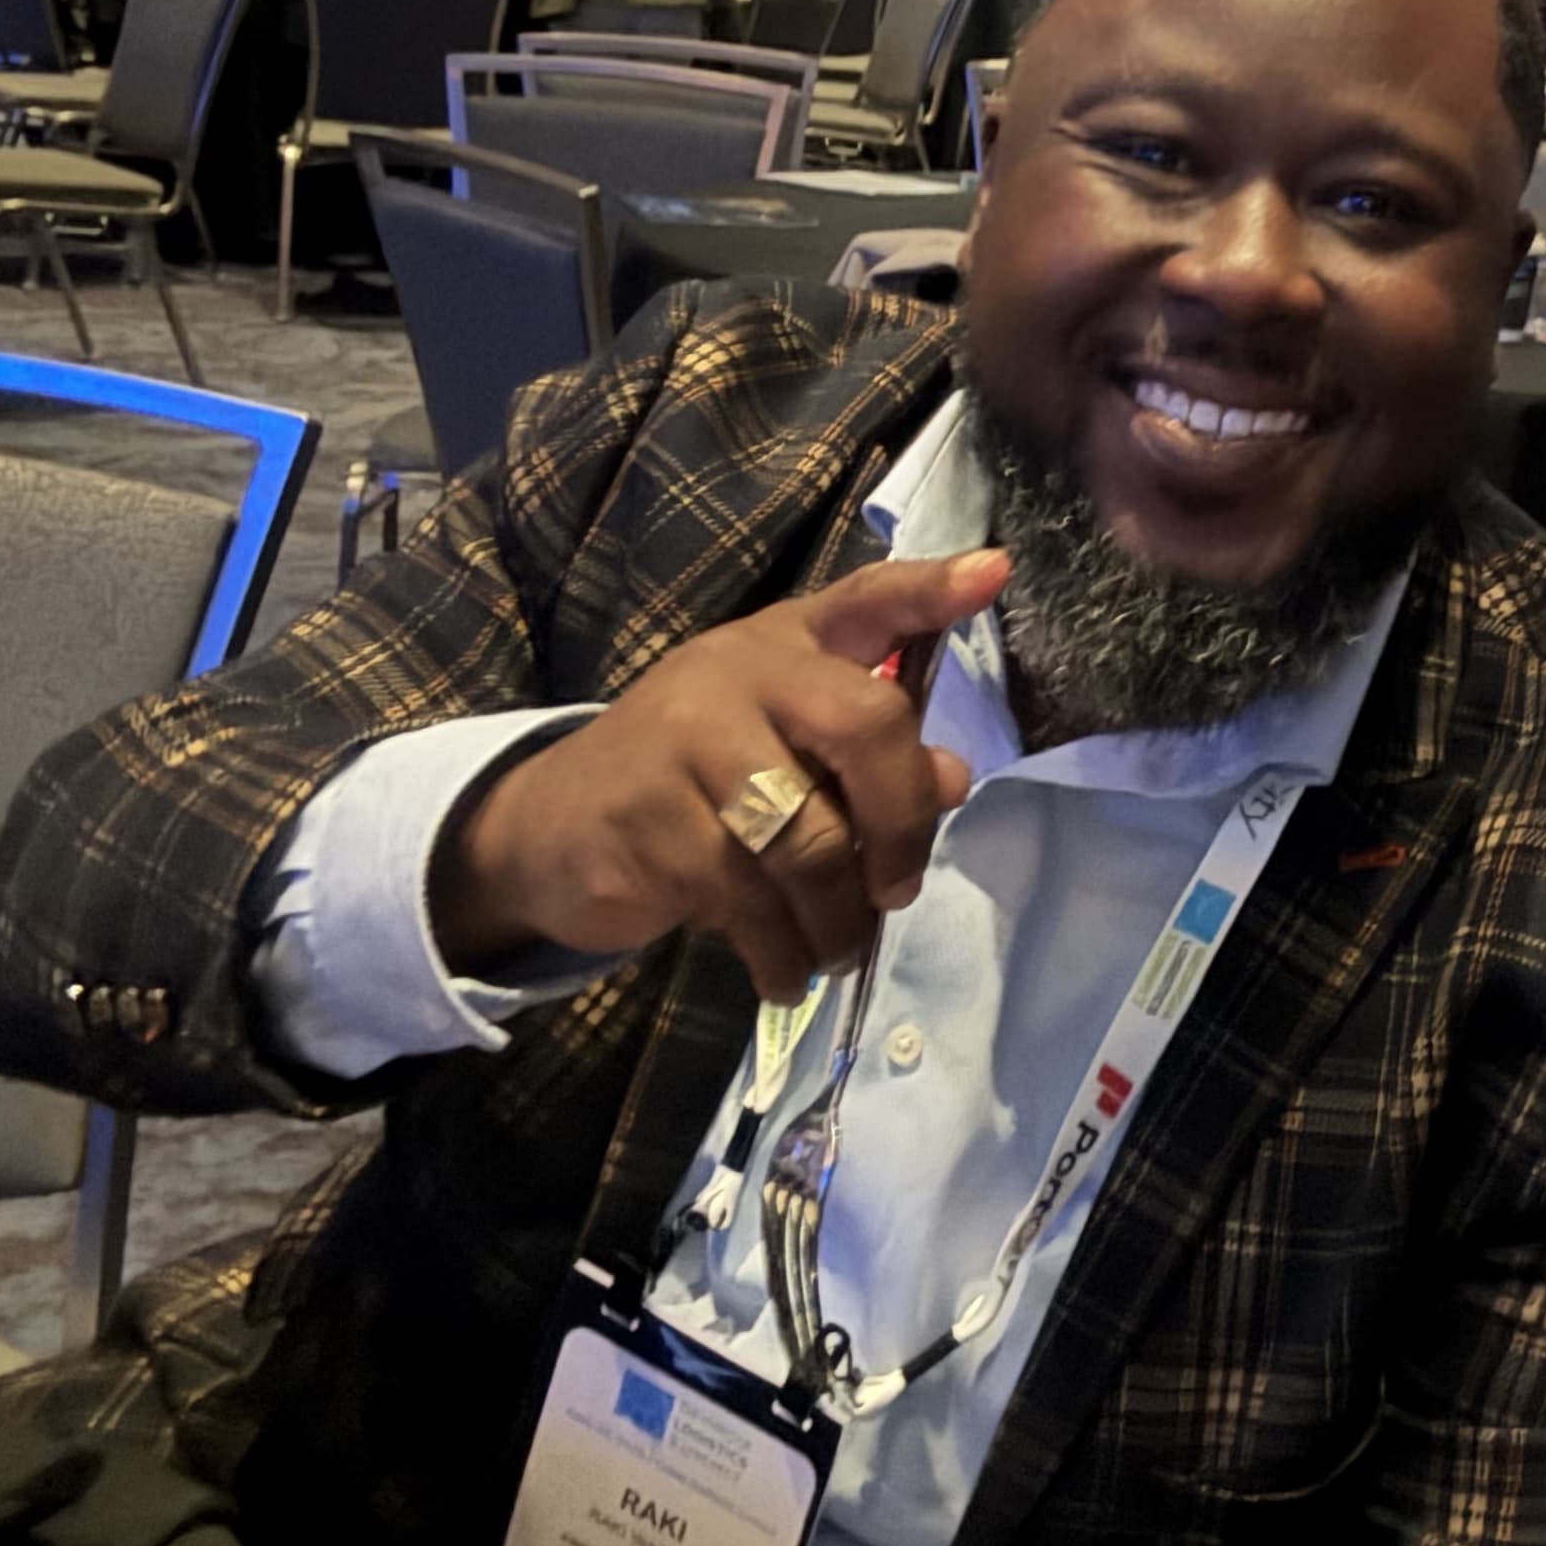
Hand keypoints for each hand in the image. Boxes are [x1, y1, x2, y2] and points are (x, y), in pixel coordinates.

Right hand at [429, 550, 1007, 1001]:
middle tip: (896, 889)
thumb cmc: (695, 780)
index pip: (867, 599)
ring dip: (837, 918)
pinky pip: (747, 898)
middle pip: (862, 725)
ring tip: (836, 951)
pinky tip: (784, 972)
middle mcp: (740, 670)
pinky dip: (781, 952)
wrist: (551, 827)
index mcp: (786, 643)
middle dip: (900, 822)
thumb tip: (951, 778)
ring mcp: (686, 738)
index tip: (993, 574)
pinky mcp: (647, 818)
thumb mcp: (781, 749)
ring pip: (807, 838)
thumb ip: (868, 757)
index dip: (929, 590)